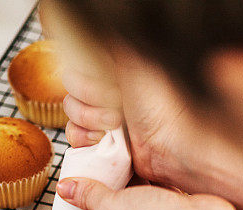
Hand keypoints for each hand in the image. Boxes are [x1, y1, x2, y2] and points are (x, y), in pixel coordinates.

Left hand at [57, 177, 238, 209]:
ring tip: (126, 159)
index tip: (84, 179)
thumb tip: (65, 190)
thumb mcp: (111, 207)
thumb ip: (89, 196)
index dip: (87, 201)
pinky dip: (156, 183)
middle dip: (112, 187)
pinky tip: (151, 166)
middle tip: (105, 162)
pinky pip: (161, 196)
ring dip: (135, 183)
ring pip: (139, 201)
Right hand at [62, 48, 199, 185]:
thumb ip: (109, 46)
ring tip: (114, 126)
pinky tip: (102, 140)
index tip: (109, 83)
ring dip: (89, 119)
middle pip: (71, 88)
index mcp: (113, 68)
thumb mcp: (136, 63)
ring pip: (71, 113)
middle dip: (90, 99)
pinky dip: (84, 138)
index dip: (87, 75)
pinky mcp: (99, 142)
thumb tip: (92, 30)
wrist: (171, 144)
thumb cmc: (161, 103)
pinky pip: (74, 136)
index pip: (79, 63)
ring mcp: (101, 116)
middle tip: (117, 106)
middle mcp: (106, 90)